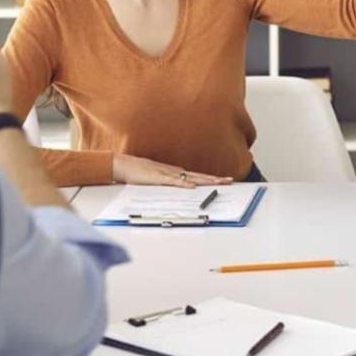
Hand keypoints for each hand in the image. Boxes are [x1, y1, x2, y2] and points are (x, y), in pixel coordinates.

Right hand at [112, 153, 233, 187]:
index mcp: (177, 173)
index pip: (198, 176)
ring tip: (218, 183)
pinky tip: (192, 186)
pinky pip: (173, 182)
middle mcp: (176, 172)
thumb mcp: (159, 180)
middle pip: (199, 176)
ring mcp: (168, 174)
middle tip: (230, 181)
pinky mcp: (158, 178)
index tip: (225, 181)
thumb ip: (170, 184)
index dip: (212, 179)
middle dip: (215, 179)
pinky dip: (183, 184)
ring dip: (204, 180)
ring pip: (190, 178)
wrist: (125, 165)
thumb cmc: (140, 172)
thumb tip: (182, 190)